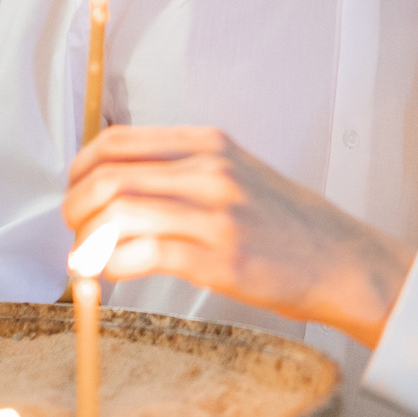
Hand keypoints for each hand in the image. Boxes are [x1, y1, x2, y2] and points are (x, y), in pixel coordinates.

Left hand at [64, 125, 416, 347]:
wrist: (343, 260)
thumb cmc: (287, 224)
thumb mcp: (236, 173)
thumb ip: (181, 172)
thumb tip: (115, 186)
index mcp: (209, 143)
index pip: (117, 141)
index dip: (80, 169)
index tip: (75, 193)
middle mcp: (210, 170)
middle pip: (109, 176)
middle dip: (75, 207)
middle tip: (74, 232)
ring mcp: (217, 213)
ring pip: (119, 213)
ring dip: (87, 240)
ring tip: (87, 259)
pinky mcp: (221, 257)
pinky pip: (145, 255)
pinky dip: (113, 266)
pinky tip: (114, 275)